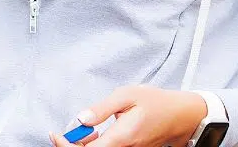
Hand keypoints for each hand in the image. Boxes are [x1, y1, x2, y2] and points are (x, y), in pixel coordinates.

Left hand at [50, 86, 207, 146]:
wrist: (180, 115)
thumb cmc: (156, 102)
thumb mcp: (127, 95)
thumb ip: (102, 108)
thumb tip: (81, 118)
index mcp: (121, 138)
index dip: (67, 145)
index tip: (56, 134)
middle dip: (75, 144)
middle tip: (68, 130)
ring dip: (86, 144)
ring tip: (86, 129)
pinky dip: (98, 144)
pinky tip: (97, 132)